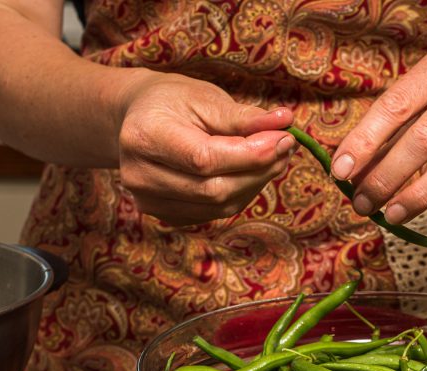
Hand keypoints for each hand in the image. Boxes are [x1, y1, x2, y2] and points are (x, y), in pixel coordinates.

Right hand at [116, 72, 295, 224]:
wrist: (139, 120)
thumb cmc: (174, 102)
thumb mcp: (205, 98)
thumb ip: (243, 116)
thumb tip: (284, 121)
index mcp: (144, 137)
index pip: (204, 159)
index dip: (251, 154)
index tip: (284, 137)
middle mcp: (140, 176)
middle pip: (214, 189)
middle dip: (260, 170)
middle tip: (286, 146)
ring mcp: (149, 202)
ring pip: (220, 206)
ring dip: (256, 183)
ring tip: (273, 156)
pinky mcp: (166, 216)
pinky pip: (215, 212)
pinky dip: (241, 193)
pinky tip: (251, 172)